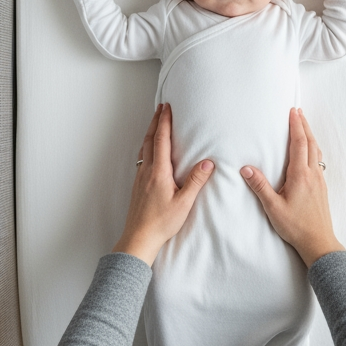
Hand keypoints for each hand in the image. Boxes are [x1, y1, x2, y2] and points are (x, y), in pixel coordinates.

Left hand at [113, 104, 213, 264]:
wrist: (139, 238)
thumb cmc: (162, 223)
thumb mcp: (184, 203)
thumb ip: (195, 181)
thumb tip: (208, 163)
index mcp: (159, 172)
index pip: (161, 140)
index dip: (165, 122)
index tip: (167, 107)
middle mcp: (147, 171)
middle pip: (149, 140)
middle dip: (156, 122)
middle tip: (161, 108)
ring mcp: (140, 178)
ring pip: (143, 148)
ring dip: (150, 133)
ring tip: (155, 124)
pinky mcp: (137, 185)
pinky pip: (141, 158)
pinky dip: (146, 146)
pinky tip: (149, 151)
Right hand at [241, 108, 344, 266]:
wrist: (318, 242)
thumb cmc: (296, 226)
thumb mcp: (273, 207)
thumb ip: (260, 186)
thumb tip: (246, 168)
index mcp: (301, 175)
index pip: (299, 144)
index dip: (296, 126)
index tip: (293, 111)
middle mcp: (313, 174)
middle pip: (310, 143)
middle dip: (304, 125)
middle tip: (298, 111)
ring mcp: (319, 180)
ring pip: (316, 151)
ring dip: (310, 135)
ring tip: (304, 126)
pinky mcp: (321, 188)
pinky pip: (318, 160)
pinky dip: (313, 148)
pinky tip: (309, 152)